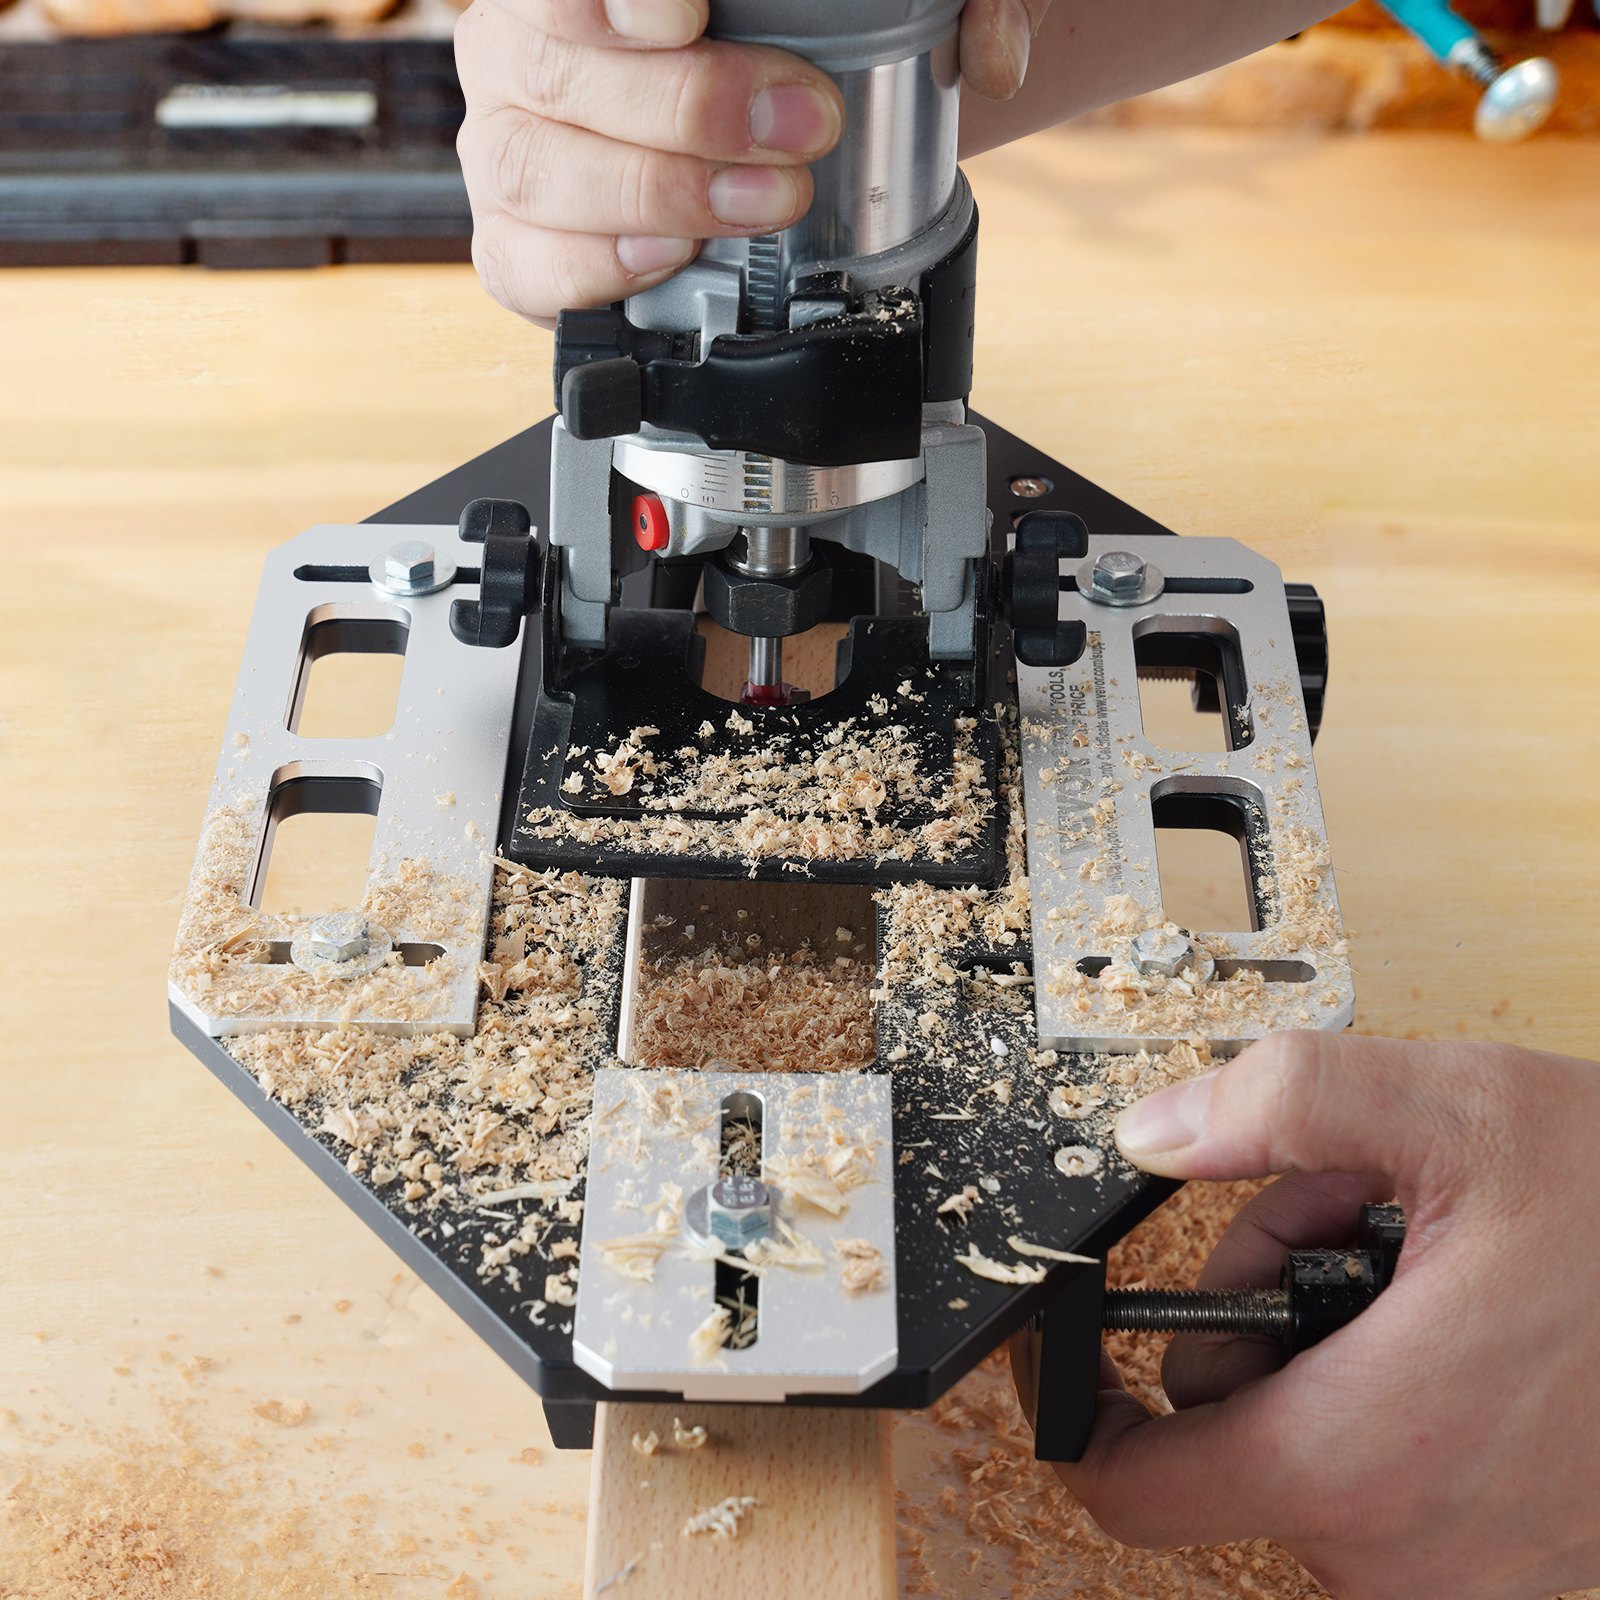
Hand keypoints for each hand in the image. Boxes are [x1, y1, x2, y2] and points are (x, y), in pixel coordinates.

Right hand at [454, 0, 1050, 324]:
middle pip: (555, 67)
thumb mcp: (865, 5)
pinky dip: (596, 269)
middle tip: (798, 129)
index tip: (687, 9)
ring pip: (534, 167)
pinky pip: (523, 263)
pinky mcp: (515, 242)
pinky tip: (670, 259)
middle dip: (687, 106)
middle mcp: (520, 48)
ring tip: (762, 205)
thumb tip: (995, 55)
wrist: (748, 134)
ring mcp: (508, 147)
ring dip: (661, 193)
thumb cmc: (778, 52)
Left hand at [1032, 1033, 1599, 1599]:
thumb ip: (1280, 1102)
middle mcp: (1409, 1554)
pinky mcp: (1524, 1567)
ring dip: (1340, 1347)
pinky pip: (1403, 1480)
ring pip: (1320, 1450)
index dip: (1091, 1408)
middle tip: (1344, 1225)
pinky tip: (1474, 1318)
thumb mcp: (1460, 1111)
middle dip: (1259, 1316)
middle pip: (1231, 1433)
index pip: (1133, 1490)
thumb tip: (1152, 1133)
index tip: (1094, 1343)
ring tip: (1430, 1262)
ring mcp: (1474, 1577)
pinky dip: (1406, 1393)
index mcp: (1361, 1458)